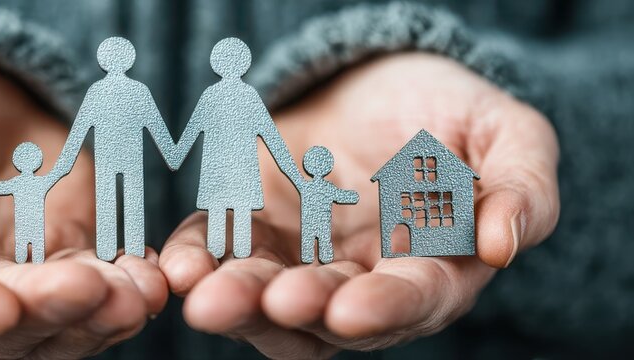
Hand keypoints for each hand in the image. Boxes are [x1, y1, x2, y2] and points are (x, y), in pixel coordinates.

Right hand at [0, 57, 166, 357]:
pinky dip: (128, 288)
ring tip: (136, 293)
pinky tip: (151, 278)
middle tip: (89, 289)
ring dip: (100, 316)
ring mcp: (22, 277)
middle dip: (48, 312)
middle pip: (6, 327)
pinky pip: (103, 286)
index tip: (0, 303)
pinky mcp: (71, 255)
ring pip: (61, 321)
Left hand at [160, 53, 558, 357]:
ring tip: (206, 296)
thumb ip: (520, 185)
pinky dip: (199, 260)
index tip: (350, 311)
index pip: (412, 300)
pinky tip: (180, 264)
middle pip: (327, 313)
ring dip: (237, 301)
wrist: (377, 80)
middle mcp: (360, 278)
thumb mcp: (505, 133)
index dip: (384, 308)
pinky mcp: (250, 225)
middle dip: (299, 311)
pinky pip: (221, 251)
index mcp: (431, 267)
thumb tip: (503, 244)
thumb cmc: (449, 111)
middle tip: (273, 302)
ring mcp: (299, 256)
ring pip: (265, 296)